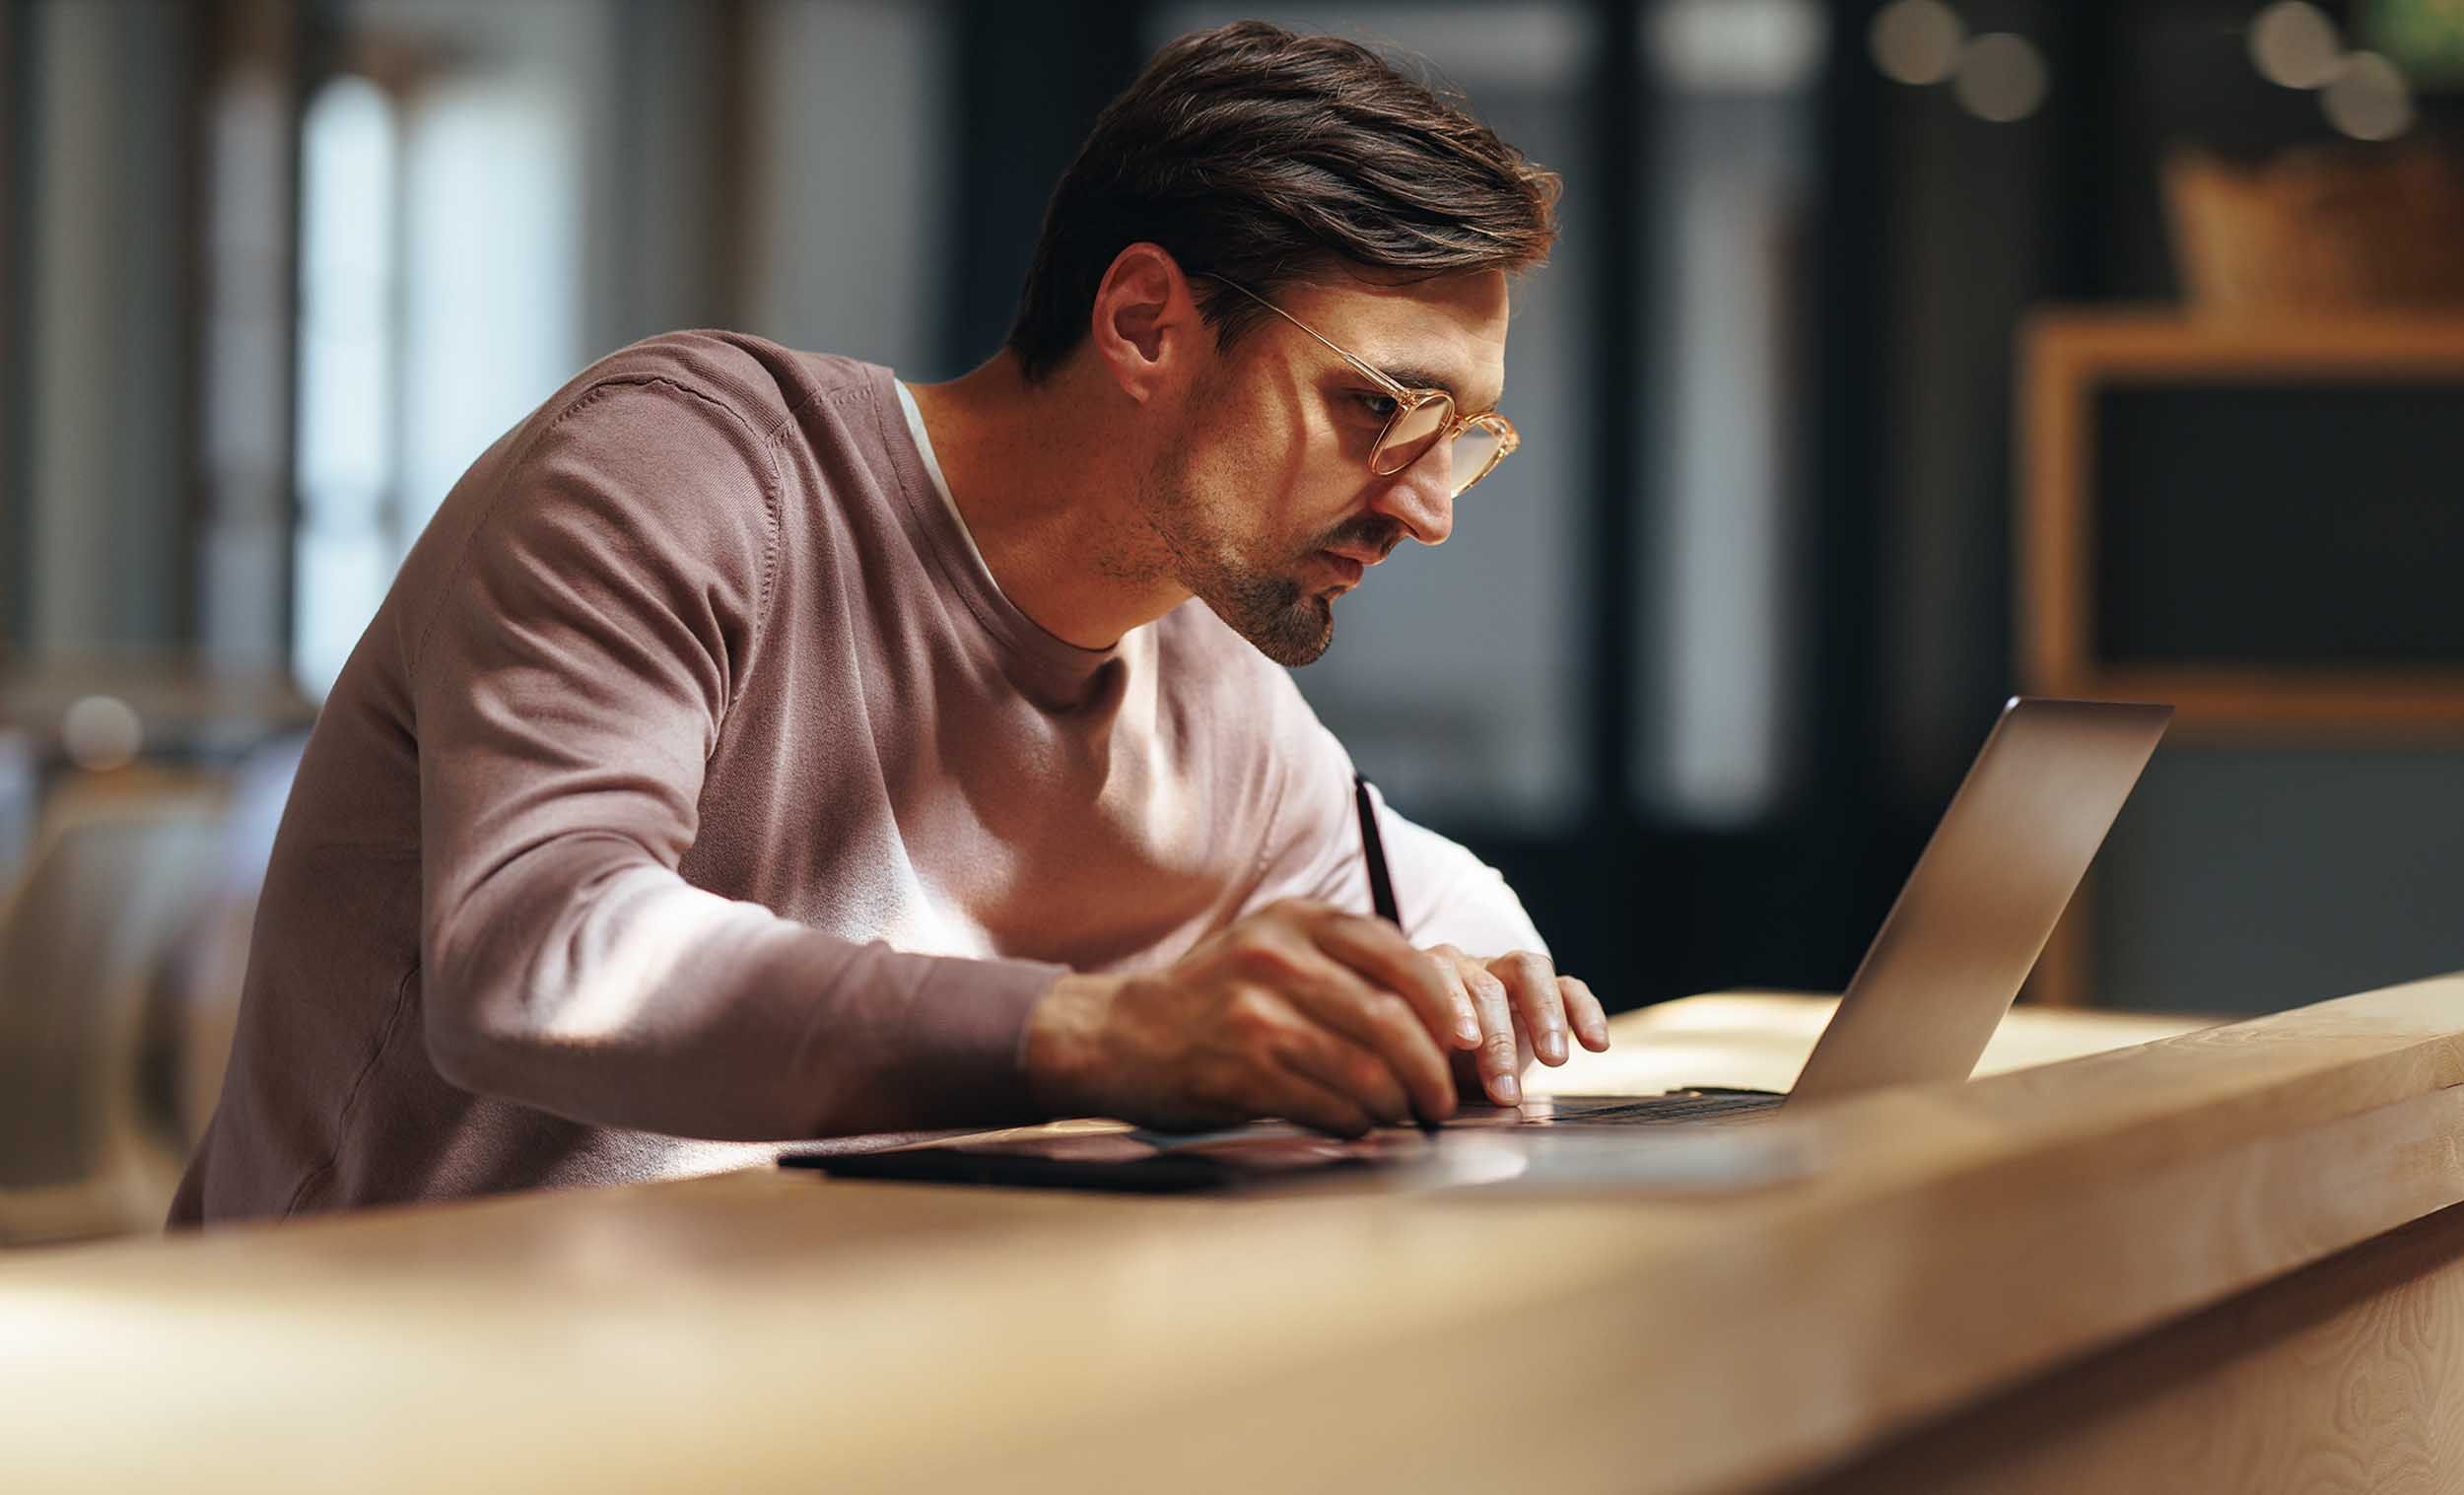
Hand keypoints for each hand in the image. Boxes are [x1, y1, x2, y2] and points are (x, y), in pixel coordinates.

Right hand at [1023, 899, 1483, 1135]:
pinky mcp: (1243, 1069)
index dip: (1445, 1004)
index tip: (1466, 1040)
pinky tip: (1356, 1126)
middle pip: (1392, 1020)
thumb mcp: (1272, 949)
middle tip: (1443, 1099)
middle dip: (1432, 1069)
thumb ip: (1343, 962)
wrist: (1119, 1035)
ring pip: (1366, 1070)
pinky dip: (1357, 1123)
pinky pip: (1329, 1105)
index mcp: (1297, 920)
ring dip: (1398, 1105)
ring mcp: (1258, 1014)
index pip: (1400, 956)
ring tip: (1403, 1117)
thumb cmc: (1213, 999)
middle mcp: (1279, 958)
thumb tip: (1441, 1015)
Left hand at [1424, 946, 1609, 1106]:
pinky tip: (1597, 1044)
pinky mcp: (1549, 986)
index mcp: (1432, 979)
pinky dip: (1586, 1012)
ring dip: (1544, 1014)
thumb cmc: (1436, 1057)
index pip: (1442, 977)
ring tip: (1555, 1060)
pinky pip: (1571, 989)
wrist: (1457, 1051)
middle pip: (1487, 986)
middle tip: (1506, 1089)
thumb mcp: (1426, 1062)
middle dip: (1499, 1040)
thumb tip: (1431, 1096)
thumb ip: (1427, 1066)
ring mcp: (1511, 971)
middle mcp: (1471, 966)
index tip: (1466, 1043)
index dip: (1455, 1006)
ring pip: (1531, 970)